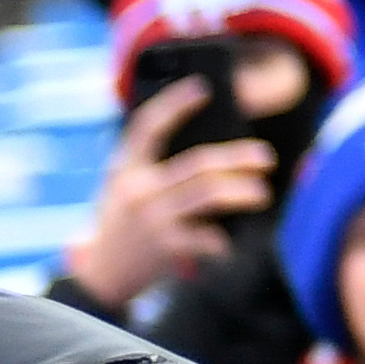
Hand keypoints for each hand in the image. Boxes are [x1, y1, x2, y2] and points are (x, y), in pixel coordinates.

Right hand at [62, 81, 272, 307]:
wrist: (100, 274)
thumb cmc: (121, 224)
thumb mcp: (122, 189)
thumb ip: (150, 167)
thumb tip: (207, 149)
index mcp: (125, 170)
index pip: (148, 127)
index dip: (174, 104)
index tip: (202, 88)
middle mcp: (138, 190)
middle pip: (200, 164)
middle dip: (239, 158)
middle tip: (265, 158)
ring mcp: (152, 219)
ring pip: (211, 194)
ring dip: (243, 192)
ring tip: (260, 194)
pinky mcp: (165, 247)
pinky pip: (207, 237)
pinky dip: (222, 240)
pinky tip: (226, 242)